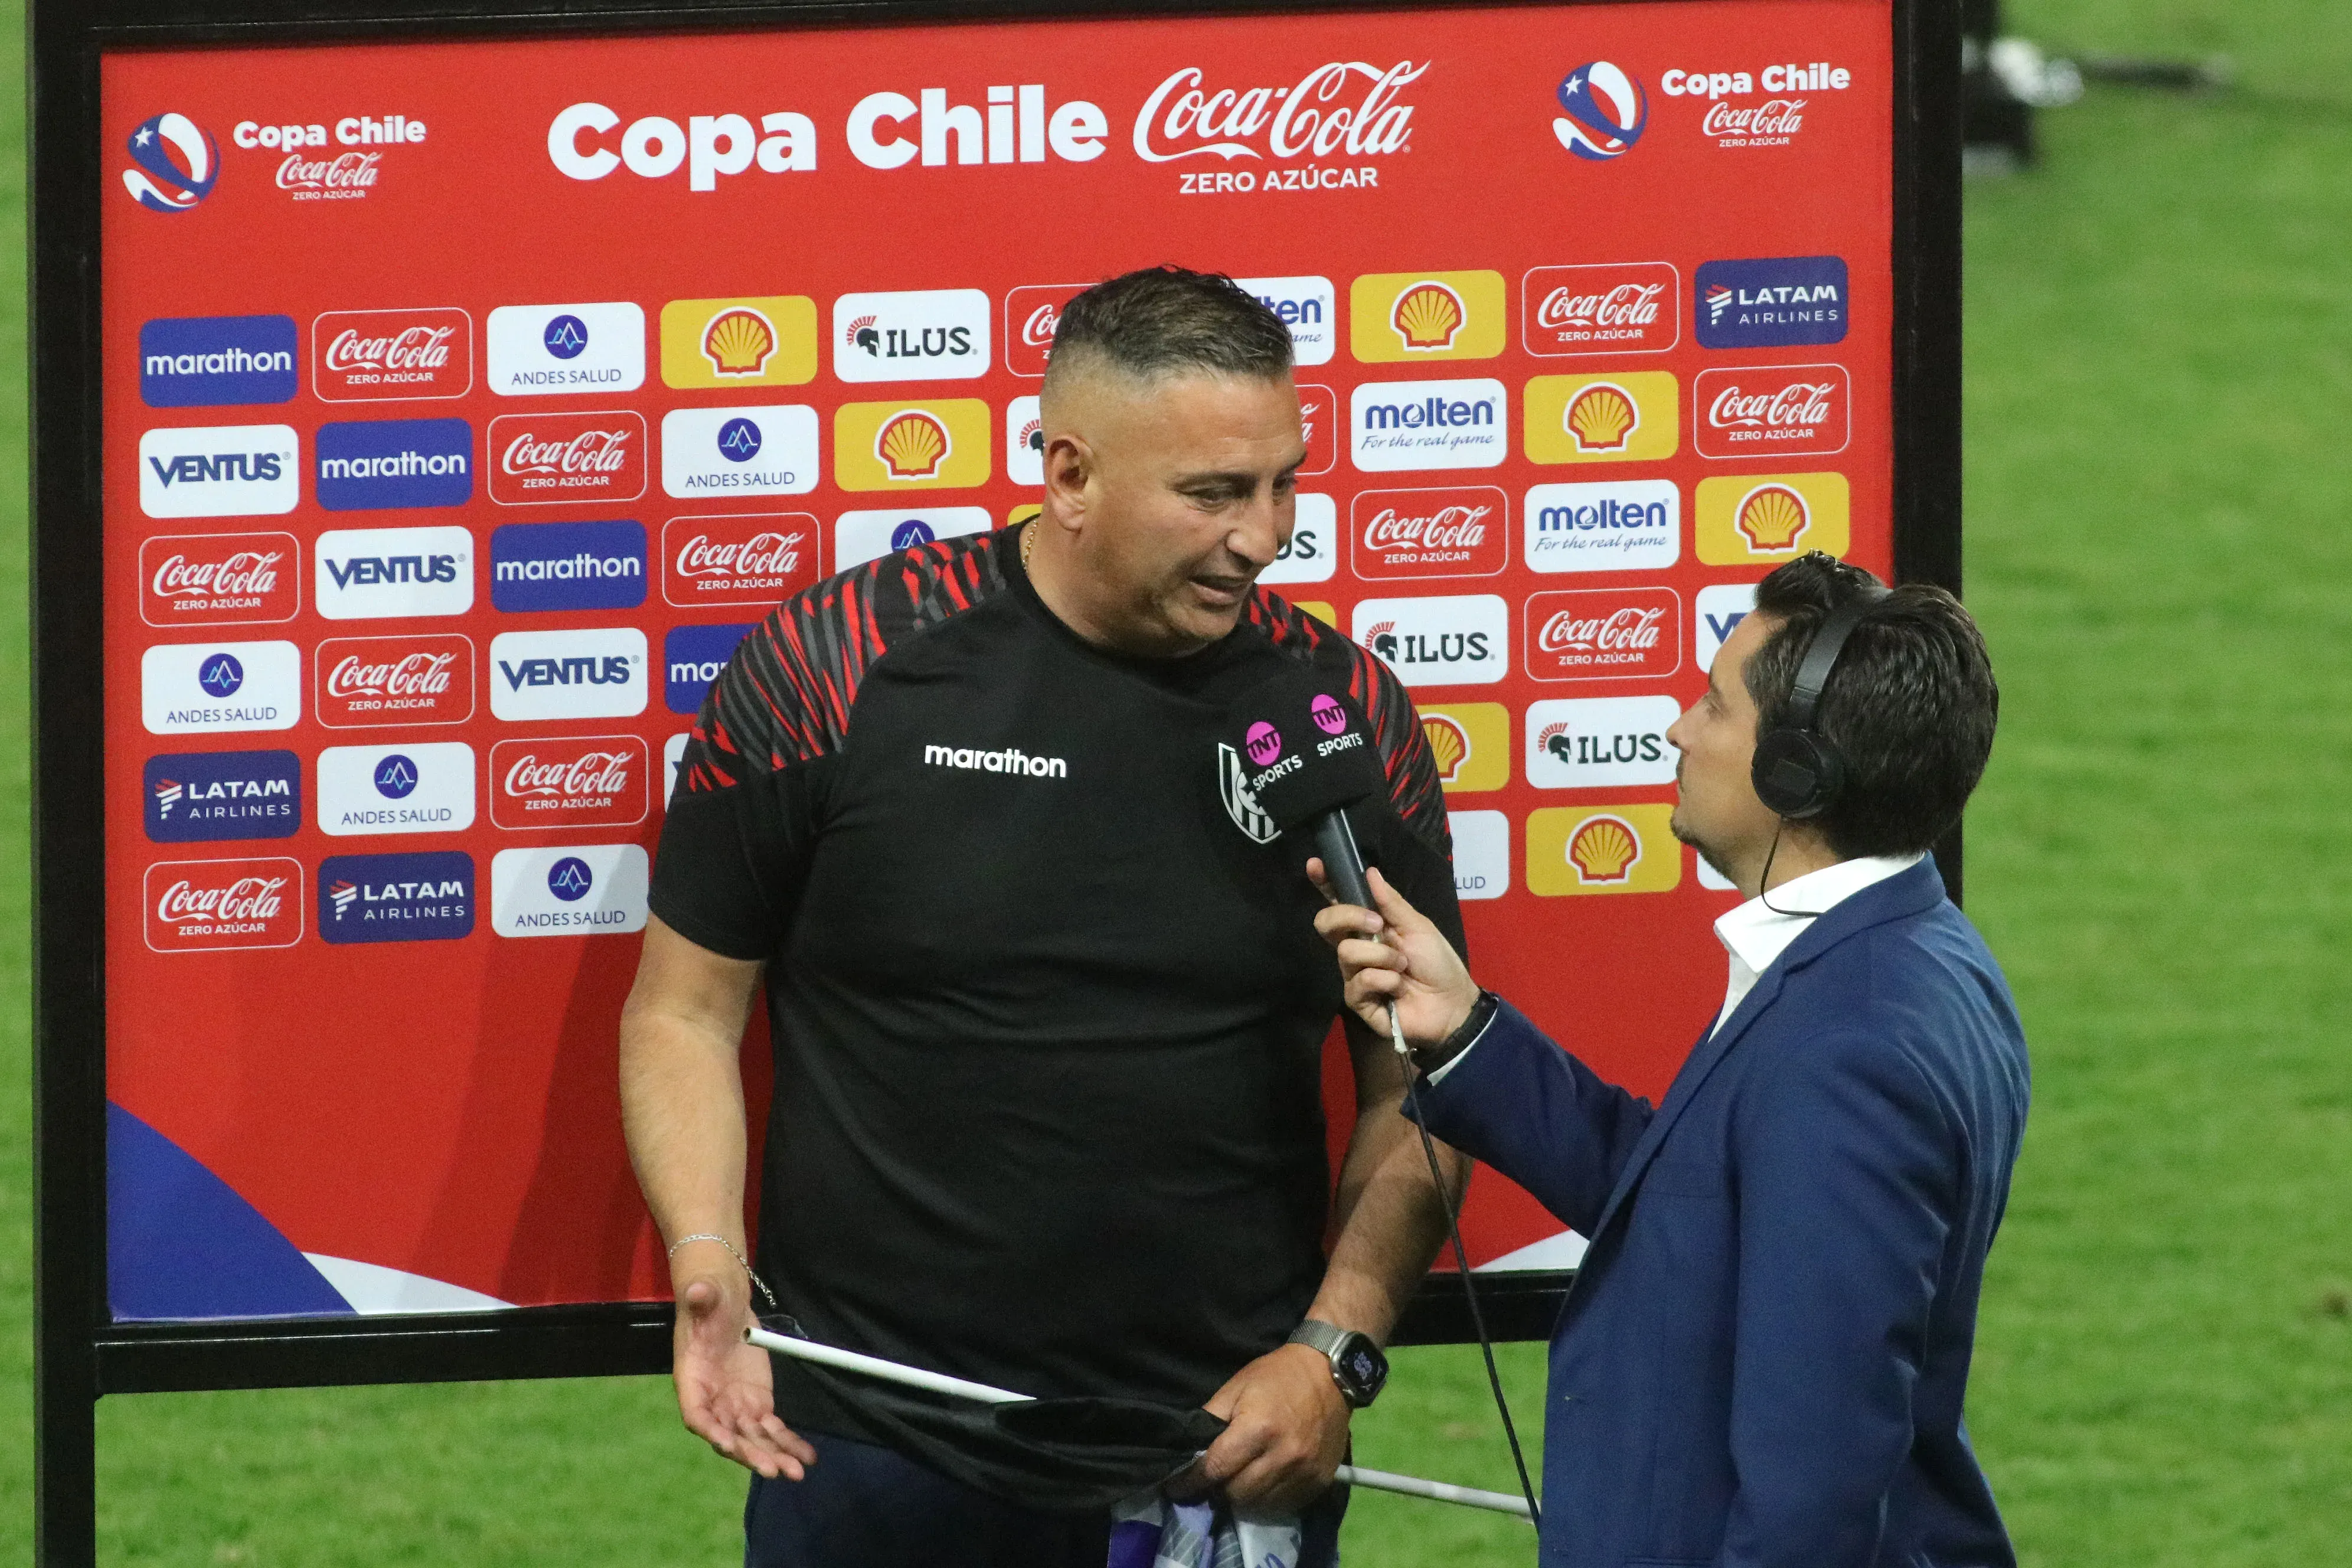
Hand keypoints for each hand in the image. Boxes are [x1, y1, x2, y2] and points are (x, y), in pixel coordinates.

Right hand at [670, 1266, 816, 1479]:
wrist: (726, 1304)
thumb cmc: (709, 1300)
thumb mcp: (704, 1295)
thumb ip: (701, 1298)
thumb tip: (697, 1292)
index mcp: (692, 1381)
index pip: (697, 1415)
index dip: (711, 1431)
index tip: (727, 1444)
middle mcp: (713, 1402)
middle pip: (729, 1435)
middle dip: (750, 1453)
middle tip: (773, 1470)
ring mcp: (736, 1406)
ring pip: (754, 1438)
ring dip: (774, 1455)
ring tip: (796, 1472)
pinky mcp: (758, 1404)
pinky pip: (773, 1429)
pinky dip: (789, 1442)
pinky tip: (808, 1456)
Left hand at [1172, 1343, 1351, 1513]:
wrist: (1329, 1373)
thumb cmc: (1277, 1376)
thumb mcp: (1236, 1387)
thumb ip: (1210, 1419)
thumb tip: (1189, 1452)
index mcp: (1258, 1428)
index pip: (1215, 1469)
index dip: (1191, 1481)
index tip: (1177, 1487)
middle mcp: (1283, 1455)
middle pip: (1236, 1493)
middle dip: (1219, 1488)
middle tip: (1217, 1477)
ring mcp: (1304, 1472)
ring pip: (1259, 1505)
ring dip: (1244, 1496)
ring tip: (1240, 1480)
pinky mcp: (1320, 1481)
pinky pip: (1285, 1506)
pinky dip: (1269, 1499)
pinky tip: (1265, 1482)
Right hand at [1308, 862, 1480, 1048]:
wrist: (1452, 1003)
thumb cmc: (1437, 963)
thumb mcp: (1418, 926)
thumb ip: (1391, 902)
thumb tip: (1369, 871)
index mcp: (1369, 927)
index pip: (1339, 902)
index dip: (1324, 884)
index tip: (1315, 865)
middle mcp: (1356, 948)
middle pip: (1327, 923)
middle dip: (1348, 916)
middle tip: (1377, 924)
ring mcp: (1354, 974)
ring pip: (1347, 952)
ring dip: (1382, 956)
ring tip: (1403, 967)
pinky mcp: (1357, 1001)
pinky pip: (1359, 981)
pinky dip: (1384, 980)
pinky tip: (1398, 988)